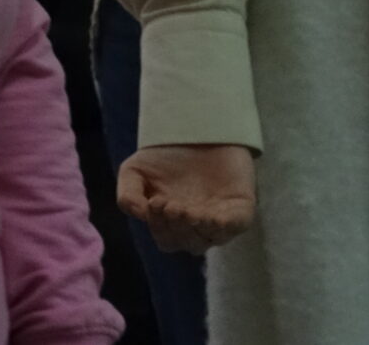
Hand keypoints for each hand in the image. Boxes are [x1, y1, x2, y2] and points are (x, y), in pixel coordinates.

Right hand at [118, 144, 255, 254]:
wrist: (196, 127)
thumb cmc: (166, 155)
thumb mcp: (135, 171)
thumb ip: (128, 195)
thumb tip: (139, 213)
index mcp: (173, 224)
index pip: (166, 238)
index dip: (159, 226)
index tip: (154, 202)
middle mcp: (197, 226)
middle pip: (186, 242)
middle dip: (177, 227)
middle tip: (170, 205)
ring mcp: (220, 219)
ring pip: (209, 238)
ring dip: (197, 228)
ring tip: (188, 211)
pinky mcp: (241, 208)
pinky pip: (235, 226)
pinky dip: (224, 226)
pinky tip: (211, 217)